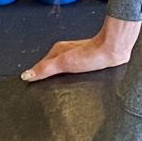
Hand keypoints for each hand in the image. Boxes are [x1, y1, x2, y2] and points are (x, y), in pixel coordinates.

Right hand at [22, 15, 140, 81]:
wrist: (114, 51)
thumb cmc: (92, 55)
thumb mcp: (64, 63)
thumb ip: (45, 69)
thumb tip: (27, 75)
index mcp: (56, 50)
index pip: (40, 66)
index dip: (35, 76)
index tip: (29, 86)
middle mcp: (65, 52)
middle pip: (50, 68)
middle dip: (46, 78)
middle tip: (42, 90)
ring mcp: (75, 57)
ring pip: (61, 70)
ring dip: (58, 79)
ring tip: (55, 89)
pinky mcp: (86, 62)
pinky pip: (72, 72)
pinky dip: (69, 78)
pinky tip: (71, 84)